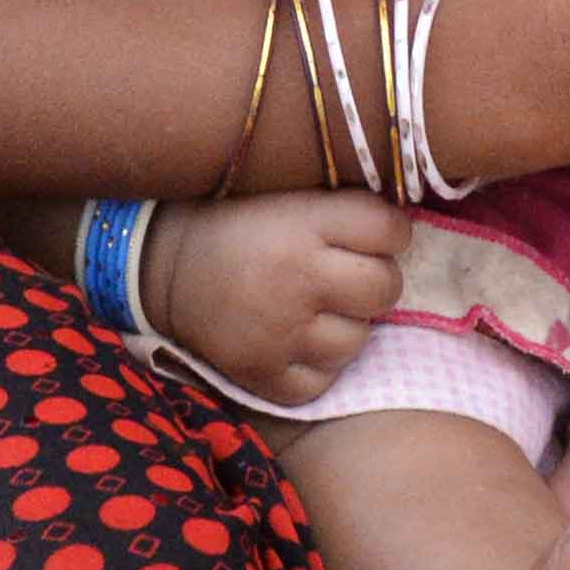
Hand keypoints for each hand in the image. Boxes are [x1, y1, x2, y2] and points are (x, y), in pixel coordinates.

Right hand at [139, 192, 404, 407]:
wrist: (160, 265)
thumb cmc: (234, 220)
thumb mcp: (286, 191)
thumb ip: (343, 204)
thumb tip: (409, 221)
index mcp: (302, 223)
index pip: (391, 230)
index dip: (388, 231)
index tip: (367, 233)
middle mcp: (296, 280)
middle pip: (384, 288)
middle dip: (376, 279)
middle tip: (347, 273)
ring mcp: (280, 334)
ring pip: (358, 340)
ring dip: (347, 323)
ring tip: (315, 305)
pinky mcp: (264, 377)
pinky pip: (324, 379)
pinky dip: (318, 362)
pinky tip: (297, 337)